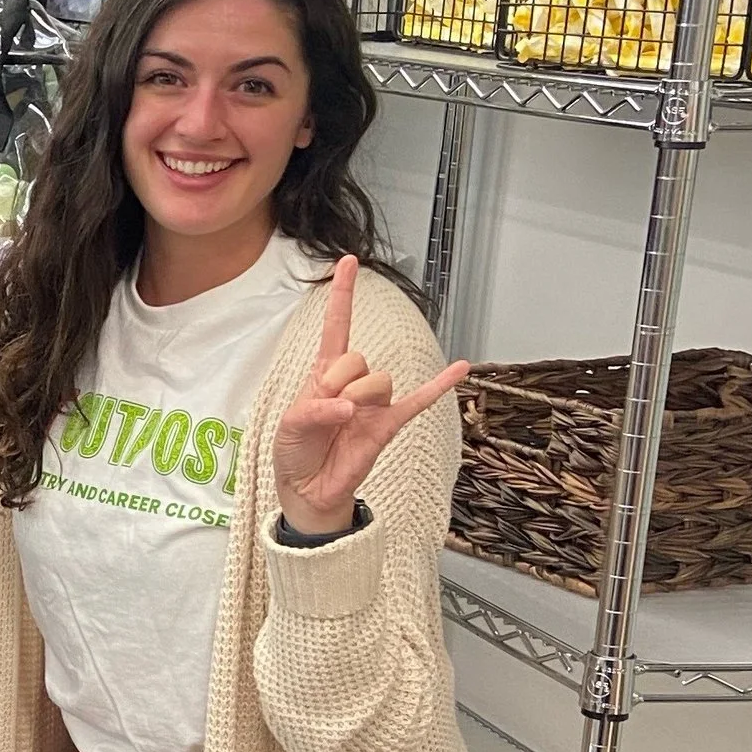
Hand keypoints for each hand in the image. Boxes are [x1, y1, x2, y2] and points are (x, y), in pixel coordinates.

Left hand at [270, 260, 468, 539]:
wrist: (309, 490)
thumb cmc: (295, 452)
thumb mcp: (291, 425)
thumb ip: (314, 409)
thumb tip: (349, 407)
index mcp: (323, 373)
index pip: (336, 328)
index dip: (342, 296)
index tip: (348, 261)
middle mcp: (351, 383)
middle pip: (358, 358)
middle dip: (339, 380)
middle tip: (327, 405)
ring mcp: (373, 404)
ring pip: (379, 380)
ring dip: (360, 397)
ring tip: (344, 421)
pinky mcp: (388, 425)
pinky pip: (419, 400)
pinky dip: (440, 385)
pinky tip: (460, 368)